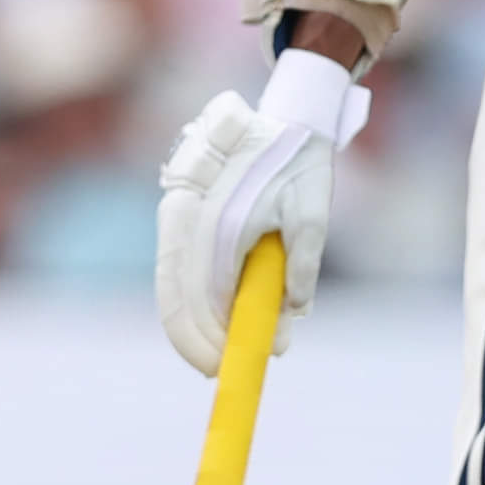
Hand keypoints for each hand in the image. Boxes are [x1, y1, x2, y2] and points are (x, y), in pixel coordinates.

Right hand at [152, 48, 368, 375]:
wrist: (285, 117)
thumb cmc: (300, 165)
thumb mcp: (312, 215)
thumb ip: (300, 266)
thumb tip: (289, 316)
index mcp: (217, 216)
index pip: (201, 294)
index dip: (209, 338)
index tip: (227, 366)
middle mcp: (186, 215)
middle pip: (177, 294)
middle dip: (198, 339)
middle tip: (224, 367)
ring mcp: (179, 213)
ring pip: (173, 283)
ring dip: (196, 322)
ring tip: (225, 348)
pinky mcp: (181, 214)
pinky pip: (177, 267)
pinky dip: (191, 298)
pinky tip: (215, 317)